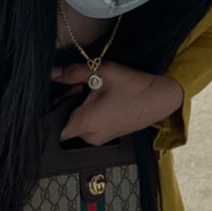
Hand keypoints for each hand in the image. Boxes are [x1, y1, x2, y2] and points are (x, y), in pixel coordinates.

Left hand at [51, 61, 183, 144]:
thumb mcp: (101, 72)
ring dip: (78, 107)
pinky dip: (88, 113)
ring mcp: (99, 138)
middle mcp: (90, 137)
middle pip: (64, 123)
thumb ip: (73, 72)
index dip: (50, 112)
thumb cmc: (133, 86)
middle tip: (79, 86)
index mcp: (85, 123)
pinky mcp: (107, 136)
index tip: (56, 96)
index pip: (53, 128)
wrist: (161, 98)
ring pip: (76, 123)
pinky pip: (88, 126)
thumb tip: (52, 72)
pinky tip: (100, 99)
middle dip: (66, 103)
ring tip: (93, 91)